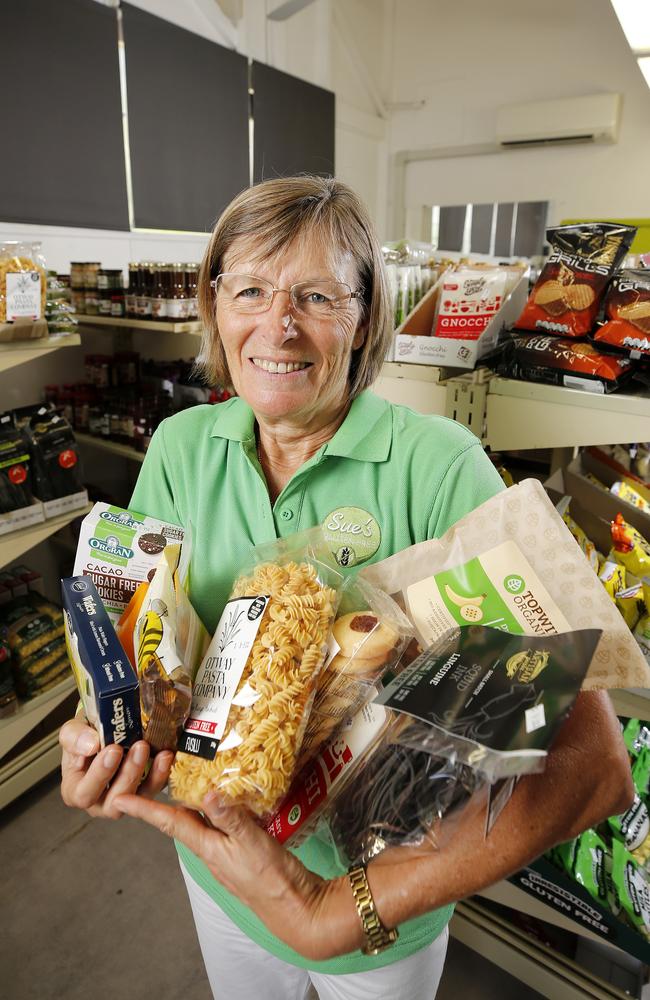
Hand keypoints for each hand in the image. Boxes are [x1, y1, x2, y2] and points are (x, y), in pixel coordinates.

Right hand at [59, 717, 173, 819]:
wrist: (101, 733)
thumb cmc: (83, 739)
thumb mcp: (71, 732)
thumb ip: (74, 737)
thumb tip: (91, 745)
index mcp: (75, 791)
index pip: (85, 793)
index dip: (100, 774)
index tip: (114, 750)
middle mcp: (98, 802)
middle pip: (114, 802)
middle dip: (129, 774)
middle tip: (140, 747)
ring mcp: (122, 800)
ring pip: (137, 799)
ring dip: (150, 776)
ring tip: (157, 752)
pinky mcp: (142, 794)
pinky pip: (154, 790)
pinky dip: (162, 774)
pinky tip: (166, 756)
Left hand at [113, 791, 363, 959]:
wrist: (295, 907)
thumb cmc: (273, 877)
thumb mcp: (252, 842)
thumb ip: (231, 817)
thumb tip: (207, 792)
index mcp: (208, 847)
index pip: (169, 822)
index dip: (144, 808)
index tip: (119, 797)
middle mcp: (211, 850)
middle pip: (179, 821)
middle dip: (161, 802)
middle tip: (149, 777)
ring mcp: (225, 854)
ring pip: (199, 824)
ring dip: (187, 804)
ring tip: (180, 781)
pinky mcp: (240, 853)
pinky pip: (217, 828)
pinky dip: (212, 811)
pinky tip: (222, 800)